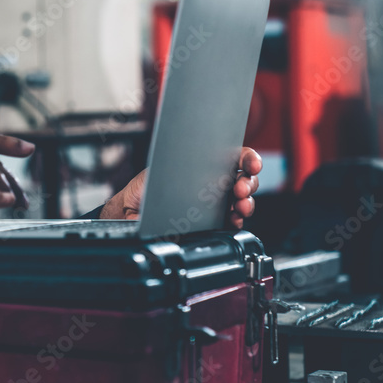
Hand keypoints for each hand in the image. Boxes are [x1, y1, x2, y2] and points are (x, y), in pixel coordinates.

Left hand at [101, 147, 261, 228]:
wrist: (130, 212)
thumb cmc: (145, 187)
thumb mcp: (159, 170)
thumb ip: (179, 165)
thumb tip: (195, 164)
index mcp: (205, 165)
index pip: (235, 158)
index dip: (248, 159)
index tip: (252, 164)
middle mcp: (214, 184)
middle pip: (245, 180)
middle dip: (249, 183)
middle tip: (240, 188)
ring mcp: (216, 204)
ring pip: (243, 202)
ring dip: (247, 204)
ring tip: (240, 206)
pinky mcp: (212, 224)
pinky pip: (232, 223)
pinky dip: (237, 222)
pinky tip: (234, 220)